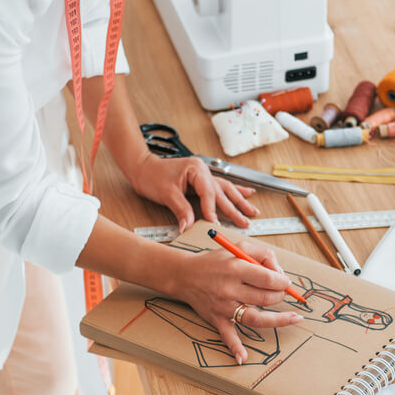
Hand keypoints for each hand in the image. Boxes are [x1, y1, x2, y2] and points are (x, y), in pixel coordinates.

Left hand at [128, 153, 258, 232]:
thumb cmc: (151, 176)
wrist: (142, 167)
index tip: (216, 225)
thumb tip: (189, 226)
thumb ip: (181, 210)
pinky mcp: (202, 180)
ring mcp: (204, 175)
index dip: (213, 210)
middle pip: (222, 192)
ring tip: (253, 210)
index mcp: (196, 170)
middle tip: (245, 222)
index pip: (208, 193)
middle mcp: (203, 171)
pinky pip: (221, 186)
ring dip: (240, 200)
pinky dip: (235, 191)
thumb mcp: (166, 194)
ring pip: (226, 189)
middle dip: (235, 208)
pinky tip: (248, 193)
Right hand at [171, 240, 302, 363]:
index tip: (286, 282)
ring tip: (294, 318)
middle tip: (282, 293)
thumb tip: (280, 273)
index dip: (283, 282)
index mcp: (236, 268)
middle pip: (265, 298)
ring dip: (278, 319)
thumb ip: (263, 255)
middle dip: (280, 296)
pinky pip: (228, 336)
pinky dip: (235, 348)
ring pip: (255, 318)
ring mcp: (224, 307)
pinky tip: (243, 358)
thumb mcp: (238, 247)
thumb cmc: (215, 262)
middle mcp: (230, 289)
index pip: (268, 279)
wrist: (185, 276)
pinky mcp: (217, 319)